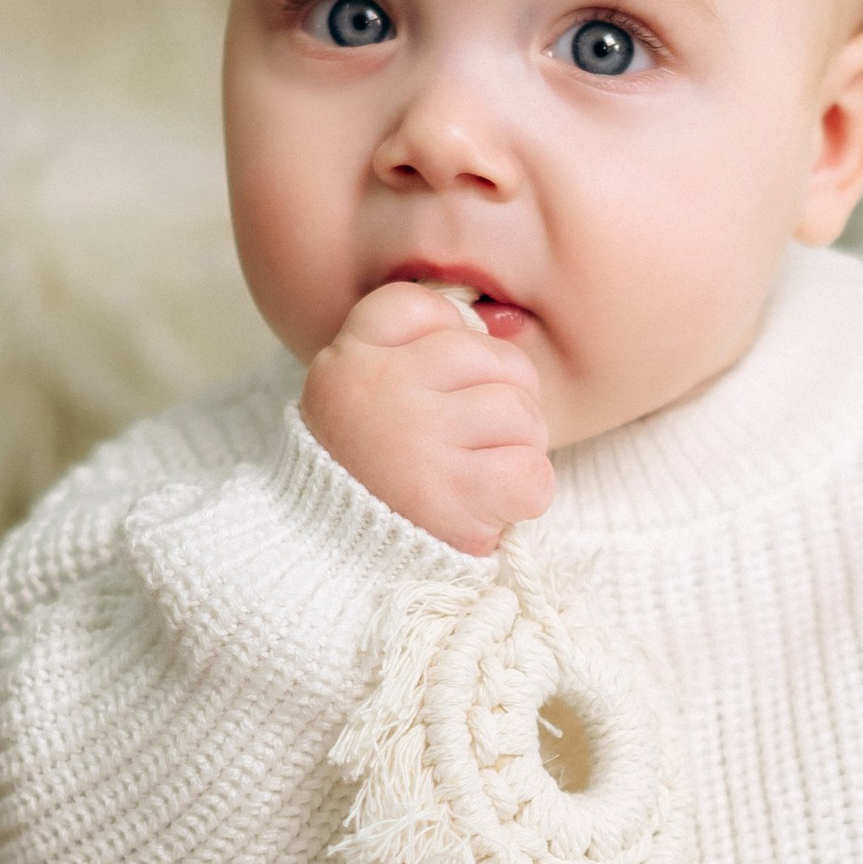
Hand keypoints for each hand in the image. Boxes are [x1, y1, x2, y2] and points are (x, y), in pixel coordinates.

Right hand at [301, 280, 551, 555]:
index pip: (420, 305)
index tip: (437, 380)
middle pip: (494, 358)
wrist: (330, 558)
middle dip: (504, 396)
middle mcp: (383, 392)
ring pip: (521, 414)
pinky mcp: (455, 501)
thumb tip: (488, 328)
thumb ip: (410, 347)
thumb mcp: (357, 392)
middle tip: (474, 436)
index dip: (450, 336)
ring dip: (517, 447)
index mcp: (351, 359)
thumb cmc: (366, 470)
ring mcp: (420, 445)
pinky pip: (532, 472)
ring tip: (479, 471)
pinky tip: (490, 503)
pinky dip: (526, 491)